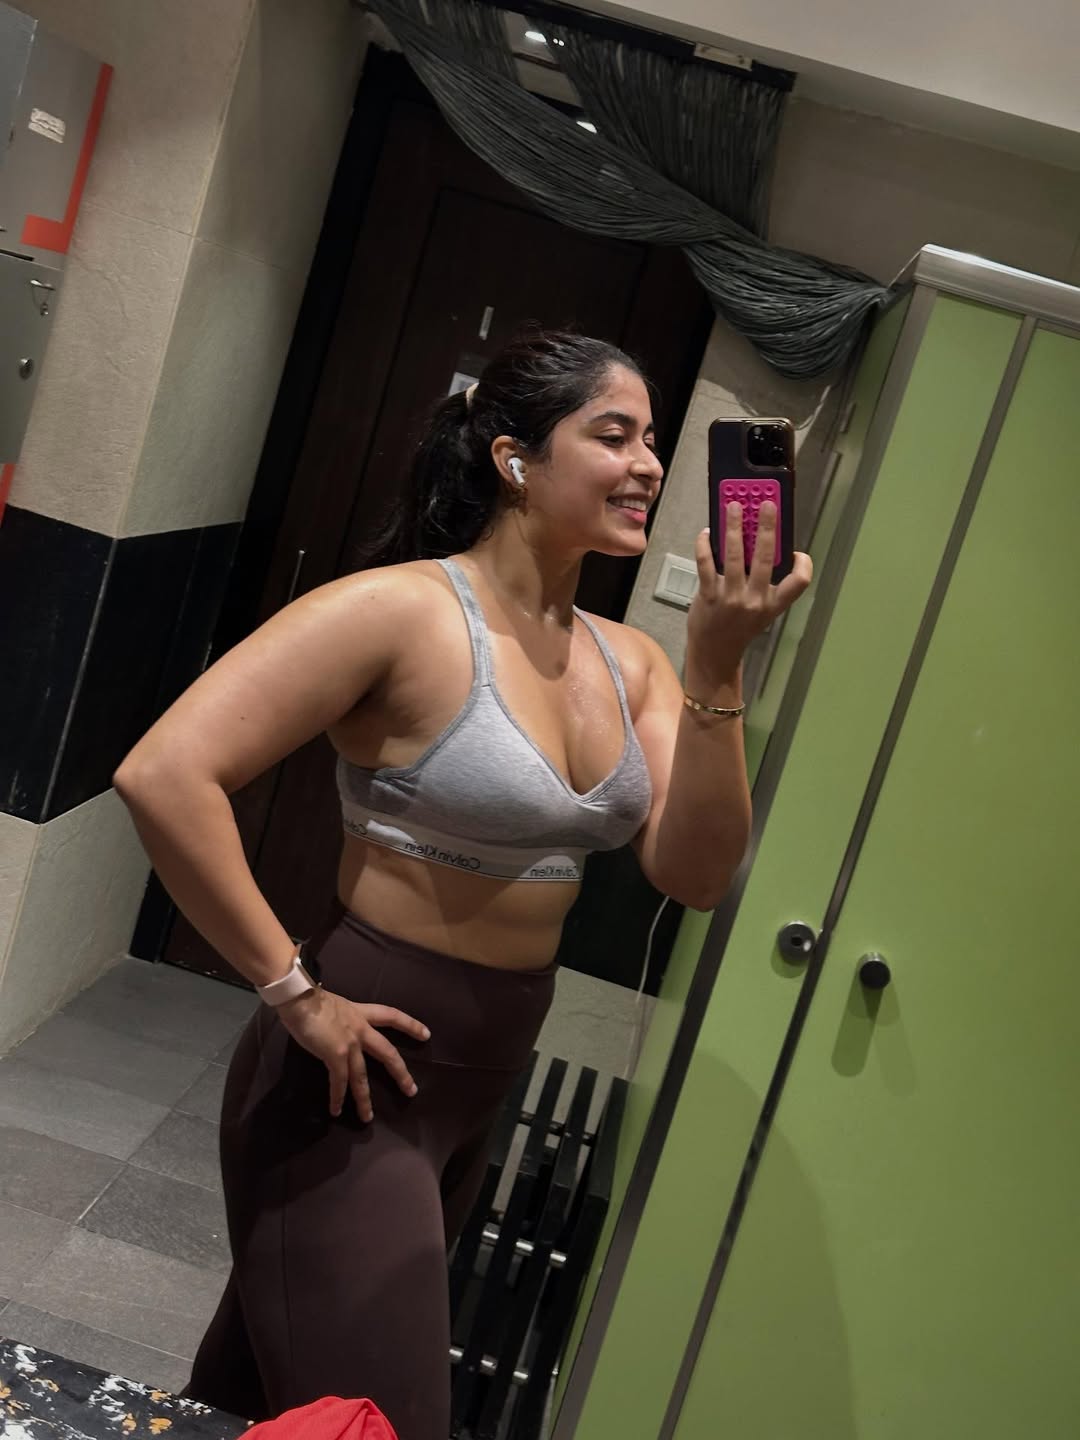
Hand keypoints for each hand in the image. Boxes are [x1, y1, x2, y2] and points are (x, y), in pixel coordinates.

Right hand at [277, 985, 429, 1120]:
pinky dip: (337, 1096)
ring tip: (367, 1117)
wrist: (299, 997)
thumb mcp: (334, 1005)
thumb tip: (336, 1031)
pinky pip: (339, 1081)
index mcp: (360, 1013)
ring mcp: (350, 1043)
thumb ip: (341, 1020)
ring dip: (364, 1098)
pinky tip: (337, 1109)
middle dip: (400, 1072)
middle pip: (387, 1052)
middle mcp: (360, 1028)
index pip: (392, 1016)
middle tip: (411, 1090)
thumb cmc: (310, 998)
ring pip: (362, 1076)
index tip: (426, 1034)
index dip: (410, 1025)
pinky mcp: (335, 1054)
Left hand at [688, 502, 811, 683]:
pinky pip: (706, 564)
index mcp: (773, 604)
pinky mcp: (709, 596)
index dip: (803, 564)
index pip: (800, 582)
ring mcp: (731, 598)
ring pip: (734, 555)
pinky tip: (706, 533)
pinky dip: (705, 545)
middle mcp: (755, 601)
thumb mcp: (761, 611)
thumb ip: (764, 583)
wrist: (714, 652)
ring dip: (733, 527)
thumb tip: (756, 541)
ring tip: (733, 507)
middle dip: (767, 526)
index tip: (796, 550)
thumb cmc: (738, 627)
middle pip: (765, 557)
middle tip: (766, 503)